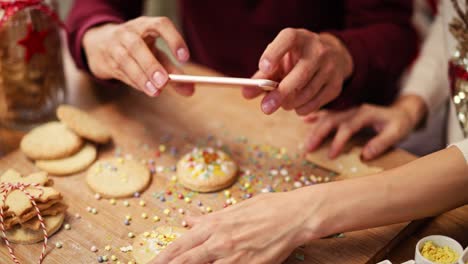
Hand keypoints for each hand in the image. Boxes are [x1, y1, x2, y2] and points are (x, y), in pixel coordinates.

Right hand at [82, 16, 193, 96]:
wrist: (100, 44)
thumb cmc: (137, 49)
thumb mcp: (156, 54)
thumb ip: (174, 71)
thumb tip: (190, 90)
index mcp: (145, 25)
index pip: (160, 25)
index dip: (173, 39)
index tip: (184, 58)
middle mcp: (128, 33)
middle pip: (137, 46)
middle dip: (151, 65)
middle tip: (164, 81)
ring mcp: (114, 46)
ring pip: (126, 61)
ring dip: (141, 77)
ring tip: (156, 91)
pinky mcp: (107, 61)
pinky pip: (121, 72)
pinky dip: (135, 82)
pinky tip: (146, 89)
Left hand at [152, 190, 321, 263]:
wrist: (294, 215)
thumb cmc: (266, 207)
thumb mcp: (235, 208)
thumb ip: (209, 217)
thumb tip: (188, 219)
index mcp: (214, 225)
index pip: (180, 245)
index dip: (162, 257)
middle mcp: (219, 241)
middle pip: (185, 261)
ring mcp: (233, 257)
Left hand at [243, 29, 352, 114]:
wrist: (332, 57)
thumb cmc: (296, 58)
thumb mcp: (279, 59)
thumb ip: (262, 76)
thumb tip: (246, 94)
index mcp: (299, 37)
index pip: (288, 38)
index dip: (274, 53)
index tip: (263, 68)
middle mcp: (317, 50)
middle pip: (300, 74)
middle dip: (281, 93)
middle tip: (265, 108)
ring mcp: (330, 67)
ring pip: (306, 93)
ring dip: (289, 103)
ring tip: (283, 103)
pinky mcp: (336, 85)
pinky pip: (315, 104)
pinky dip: (301, 109)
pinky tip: (297, 105)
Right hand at [304, 103, 417, 159]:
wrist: (402, 111)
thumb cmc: (399, 123)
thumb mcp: (397, 133)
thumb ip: (381, 143)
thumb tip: (365, 155)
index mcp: (365, 113)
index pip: (348, 127)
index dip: (338, 141)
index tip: (330, 156)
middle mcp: (353, 108)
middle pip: (332, 120)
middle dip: (319, 134)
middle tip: (308, 149)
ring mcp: (348, 108)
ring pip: (327, 117)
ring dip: (315, 129)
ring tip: (305, 142)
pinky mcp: (345, 111)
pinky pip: (328, 113)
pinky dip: (316, 116)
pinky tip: (305, 120)